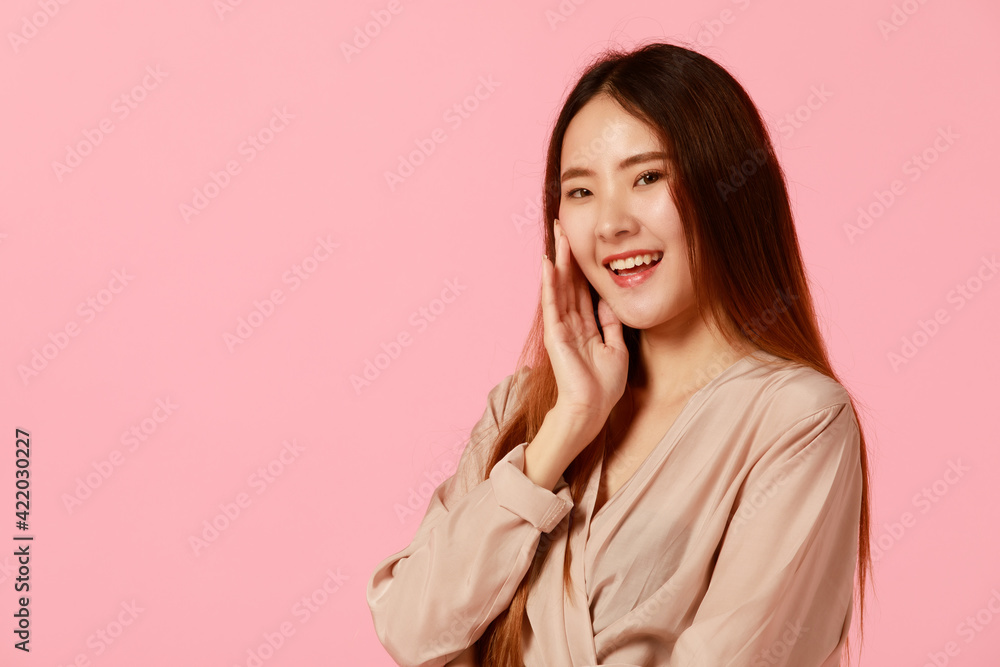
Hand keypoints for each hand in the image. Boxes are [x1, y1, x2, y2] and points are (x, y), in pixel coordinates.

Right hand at [540, 220, 628, 445]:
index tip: (580, 244)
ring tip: (557, 236)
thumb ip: (611, 324)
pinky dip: (549, 283)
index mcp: (585, 326)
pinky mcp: (555, 334)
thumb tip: (611, 300)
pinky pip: (552, 303)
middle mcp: (570, 323)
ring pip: (559, 287)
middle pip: (568, 282)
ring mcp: (561, 327)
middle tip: (564, 227)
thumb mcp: (616, 348)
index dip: (581, 266)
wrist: (591, 409)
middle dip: (567, 254)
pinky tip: (547, 264)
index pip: (581, 290)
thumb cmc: (602, 386)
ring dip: (558, 260)